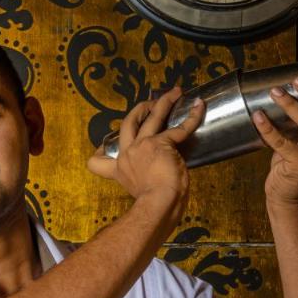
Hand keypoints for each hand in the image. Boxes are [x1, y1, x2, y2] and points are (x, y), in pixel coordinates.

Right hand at [88, 86, 204, 207]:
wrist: (158, 204)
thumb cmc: (153, 204)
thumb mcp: (140, 190)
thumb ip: (143, 178)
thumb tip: (157, 176)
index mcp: (120, 170)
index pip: (97, 162)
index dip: (100, 151)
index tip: (104, 147)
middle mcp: (128, 155)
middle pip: (127, 125)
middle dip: (138, 111)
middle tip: (150, 104)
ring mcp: (143, 146)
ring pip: (152, 117)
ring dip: (163, 102)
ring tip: (175, 92)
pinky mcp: (162, 143)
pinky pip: (179, 127)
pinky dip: (192, 116)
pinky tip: (199, 106)